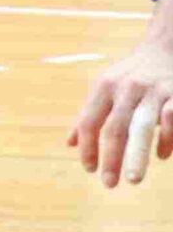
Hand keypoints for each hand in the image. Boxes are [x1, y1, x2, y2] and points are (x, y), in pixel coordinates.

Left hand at [69, 38, 172, 187]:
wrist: (164, 47)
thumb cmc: (130, 75)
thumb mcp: (105, 87)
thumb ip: (89, 115)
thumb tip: (69, 144)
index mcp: (105, 87)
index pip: (90, 120)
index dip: (87, 146)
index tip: (89, 169)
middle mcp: (127, 89)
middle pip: (115, 128)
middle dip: (111, 157)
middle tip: (108, 184)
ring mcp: (153, 93)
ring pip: (143, 127)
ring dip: (137, 155)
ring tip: (133, 179)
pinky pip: (171, 122)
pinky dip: (167, 142)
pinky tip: (161, 156)